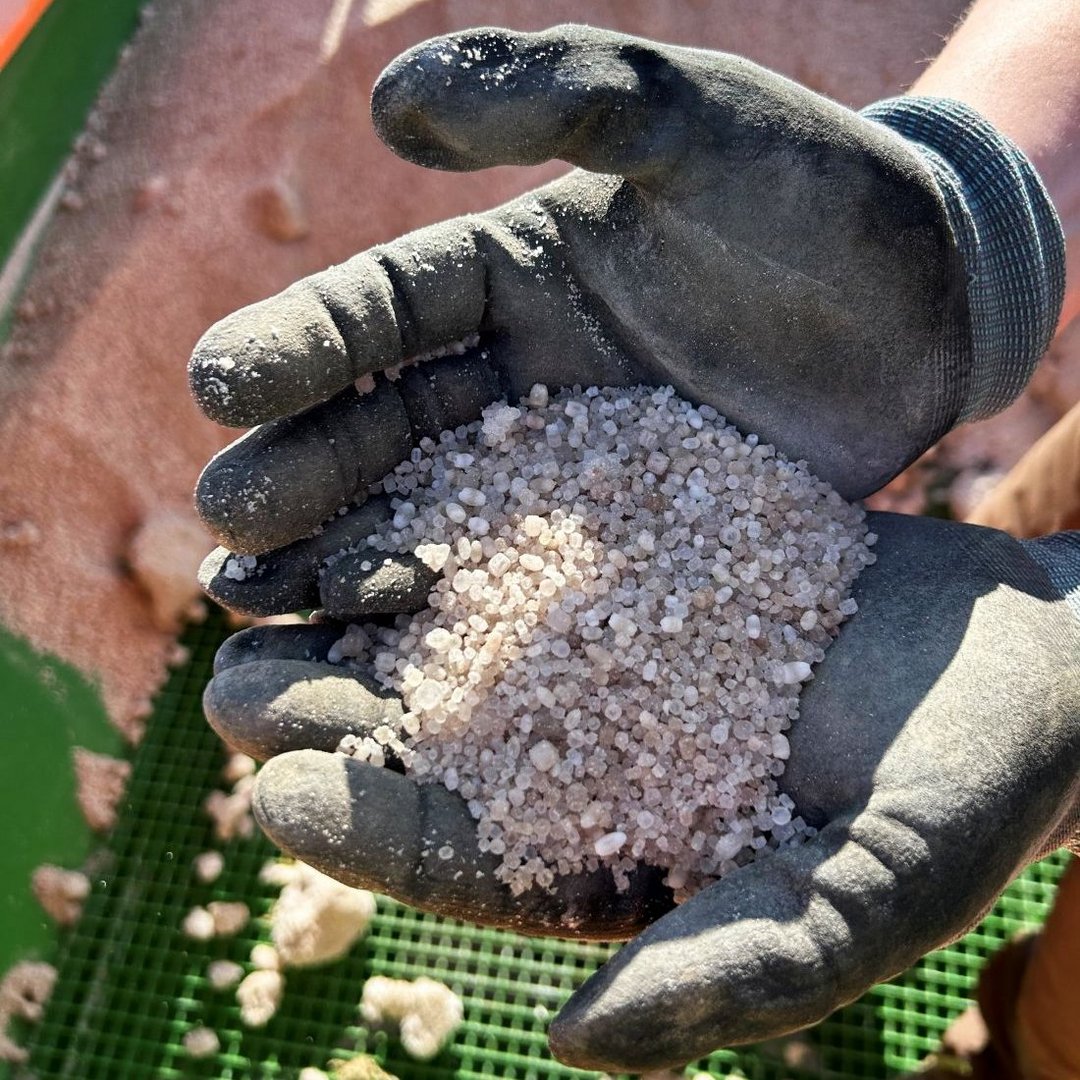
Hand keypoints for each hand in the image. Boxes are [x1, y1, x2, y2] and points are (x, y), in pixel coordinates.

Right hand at [190, 23, 1062, 577]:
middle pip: (376, 430)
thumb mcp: (688, 120)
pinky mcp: (614, 544)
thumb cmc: (810, 195)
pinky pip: (516, 585)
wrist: (921, 306)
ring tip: (268, 606)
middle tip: (228, 529)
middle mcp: (511, 376)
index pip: (378, 310)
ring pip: (425, 518)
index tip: (218, 387)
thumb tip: (391, 101)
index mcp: (504, 274)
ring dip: (343, 562)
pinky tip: (388, 665)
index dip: (298, 347)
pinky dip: (449, 621)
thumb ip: (559, 94)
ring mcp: (558, 470)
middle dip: (299, 476)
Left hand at [203, 512, 1079, 1071]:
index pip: (473, 855)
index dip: (374, 832)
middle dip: (327, 715)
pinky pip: (527, 523)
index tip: (275, 799)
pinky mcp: (640, 539)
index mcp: (624, 846)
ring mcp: (609, 635)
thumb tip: (576, 1044)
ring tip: (254, 573)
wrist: (1031, 649)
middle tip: (227, 682)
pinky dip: (451, 502)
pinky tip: (379, 471)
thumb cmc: (971, 785)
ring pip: (455, 624)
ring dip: (356, 602)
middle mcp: (593, 743)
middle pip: (434, 739)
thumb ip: (732, 965)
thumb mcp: (871, 892)